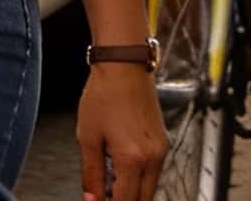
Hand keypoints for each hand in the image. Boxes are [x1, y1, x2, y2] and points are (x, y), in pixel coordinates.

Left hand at [78, 62, 165, 200]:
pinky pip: (154, 172)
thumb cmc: (106, 92)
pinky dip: (139, 179)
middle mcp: (152, 156)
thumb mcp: (88, 137)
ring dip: (132, 193)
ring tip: (110, 183)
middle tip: (104, 196)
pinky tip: (121, 170)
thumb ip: (91, 174)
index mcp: (132, 158)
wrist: (124, 63)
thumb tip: (91, 198)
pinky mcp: (162, 140)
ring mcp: (161, 148)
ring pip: (150, 189)